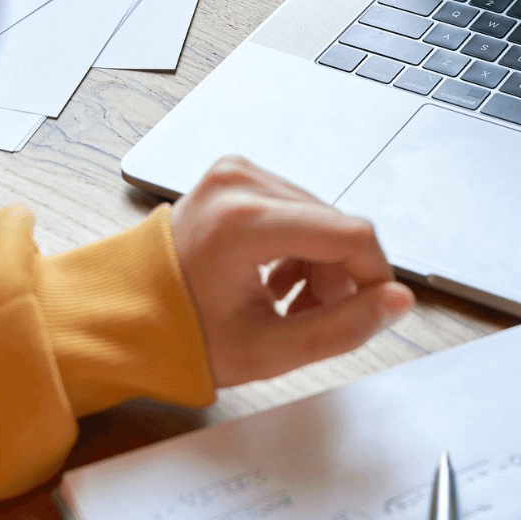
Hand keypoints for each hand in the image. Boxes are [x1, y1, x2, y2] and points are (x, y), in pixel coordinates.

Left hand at [169, 156, 414, 386]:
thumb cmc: (182, 335)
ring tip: (288, 303)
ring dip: (320, 261)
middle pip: (335, 224)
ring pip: (319, 216)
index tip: (375, 309)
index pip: (350, 233)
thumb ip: (343, 327)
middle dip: (339, 275)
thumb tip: (396, 302)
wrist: (123, 314)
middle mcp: (241, 182)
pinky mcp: (235, 173)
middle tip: (311, 317)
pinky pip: (294, 206)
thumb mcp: (269, 349)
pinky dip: (299, 243)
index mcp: (244, 221)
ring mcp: (236, 171)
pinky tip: (277, 278)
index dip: (376, 275)